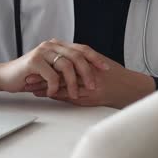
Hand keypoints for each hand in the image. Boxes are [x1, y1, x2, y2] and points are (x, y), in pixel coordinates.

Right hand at [0, 39, 108, 99]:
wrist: (6, 77)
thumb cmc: (30, 75)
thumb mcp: (51, 71)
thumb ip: (66, 69)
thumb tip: (88, 76)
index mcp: (58, 45)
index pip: (82, 49)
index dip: (95, 58)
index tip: (106, 68)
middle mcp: (52, 45)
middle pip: (77, 55)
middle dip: (87, 72)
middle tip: (92, 86)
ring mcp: (43, 51)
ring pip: (66, 65)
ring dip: (72, 83)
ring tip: (73, 95)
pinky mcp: (34, 61)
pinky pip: (52, 75)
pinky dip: (55, 86)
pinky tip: (53, 93)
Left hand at [30, 55, 155, 108]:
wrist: (130, 88)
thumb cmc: (117, 76)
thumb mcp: (101, 63)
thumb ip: (85, 60)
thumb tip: (69, 58)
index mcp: (88, 64)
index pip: (63, 64)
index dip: (48, 65)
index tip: (35, 65)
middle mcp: (86, 76)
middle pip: (58, 75)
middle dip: (42, 76)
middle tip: (27, 77)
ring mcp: (87, 89)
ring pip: (61, 87)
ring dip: (46, 88)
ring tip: (31, 88)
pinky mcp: (88, 99)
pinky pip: (69, 98)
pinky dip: (56, 96)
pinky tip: (46, 96)